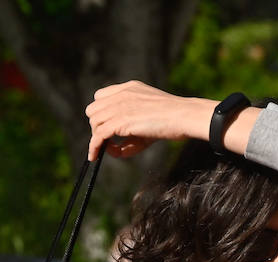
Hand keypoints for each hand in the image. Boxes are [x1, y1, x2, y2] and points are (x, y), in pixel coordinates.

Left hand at [85, 81, 214, 160]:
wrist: (184, 116)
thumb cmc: (174, 120)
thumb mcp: (149, 120)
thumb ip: (132, 132)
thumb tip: (116, 150)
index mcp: (129, 88)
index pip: (101, 97)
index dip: (102, 113)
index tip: (109, 127)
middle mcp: (121, 94)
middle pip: (93, 110)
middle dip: (98, 126)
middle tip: (110, 141)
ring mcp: (120, 106)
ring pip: (94, 122)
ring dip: (98, 138)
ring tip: (111, 150)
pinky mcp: (121, 120)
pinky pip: (99, 135)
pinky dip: (94, 147)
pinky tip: (95, 156)